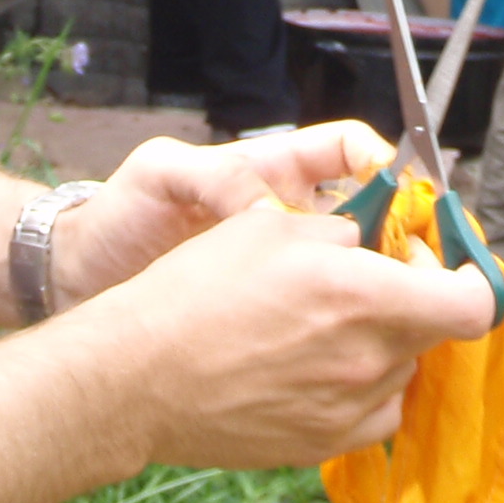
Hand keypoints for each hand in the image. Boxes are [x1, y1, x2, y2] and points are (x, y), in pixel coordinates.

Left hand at [51, 120, 394, 304]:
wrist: (84, 280)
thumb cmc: (120, 215)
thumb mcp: (159, 175)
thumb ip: (208, 171)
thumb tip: (257, 192)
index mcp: (275, 174)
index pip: (349, 153)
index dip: (383, 163)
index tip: (401, 184)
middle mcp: (294, 221)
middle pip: (376, 218)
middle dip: (405, 235)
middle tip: (419, 261)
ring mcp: (291, 275)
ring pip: (364, 276)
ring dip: (386, 288)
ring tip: (396, 308)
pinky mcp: (282, 321)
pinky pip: (332, 325)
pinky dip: (352, 335)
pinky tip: (356, 350)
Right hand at [73, 202, 499, 468]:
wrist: (137, 378)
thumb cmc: (196, 291)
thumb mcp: (269, 228)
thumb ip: (343, 230)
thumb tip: (376, 239)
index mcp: (362, 296)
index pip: (472, 302)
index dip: (468, 276)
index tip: (440, 258)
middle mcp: (367, 360)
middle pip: (435, 331)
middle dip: (417, 297)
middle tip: (374, 275)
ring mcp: (347, 411)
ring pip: (403, 369)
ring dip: (386, 340)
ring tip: (330, 321)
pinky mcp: (323, 444)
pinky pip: (374, 411)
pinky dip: (364, 385)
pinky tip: (321, 364)